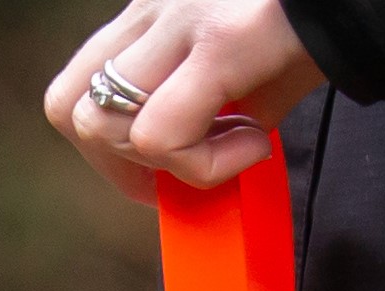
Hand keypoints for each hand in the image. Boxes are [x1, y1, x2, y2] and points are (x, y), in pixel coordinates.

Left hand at [45, 0, 323, 203]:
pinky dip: (203, 167)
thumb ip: (205, 114)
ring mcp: (180, 18)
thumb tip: (191, 179)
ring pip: (106, 126)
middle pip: (72, 112)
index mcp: (149, 11)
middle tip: (191, 170)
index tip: (162, 168)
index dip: (106, 149)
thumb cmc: (313, 29)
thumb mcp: (241, 70)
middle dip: (124, 168)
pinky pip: (164, 136)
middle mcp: (152, 6)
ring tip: (235, 147)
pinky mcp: (220, 40)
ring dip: (168, 164)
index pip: (74, 90)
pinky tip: (255, 148)